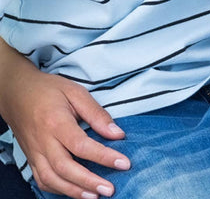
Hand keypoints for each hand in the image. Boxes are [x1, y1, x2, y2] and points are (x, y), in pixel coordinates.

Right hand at [2, 63, 126, 197]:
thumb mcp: (76, 92)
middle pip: (66, 168)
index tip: (123, 163)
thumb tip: (117, 134)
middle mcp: (43, 142)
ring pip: (51, 179)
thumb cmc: (49, 90)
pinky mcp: (30, 159)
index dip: (103, 156)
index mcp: (56, 123)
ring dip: (74, 191)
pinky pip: (42, 180)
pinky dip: (58, 189)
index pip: (82, 145)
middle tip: (110, 189)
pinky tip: (74, 191)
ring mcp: (35, 153)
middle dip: (89, 181)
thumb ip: (97, 114)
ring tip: (95, 196)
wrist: (17, 94)